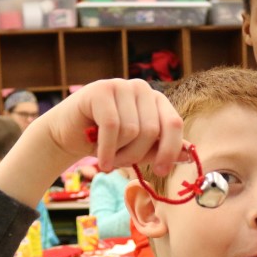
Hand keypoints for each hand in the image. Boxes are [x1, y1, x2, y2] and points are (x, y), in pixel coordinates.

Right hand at [0, 78, 186, 210]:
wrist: (68, 135)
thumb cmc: (106, 143)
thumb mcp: (137, 149)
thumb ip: (161, 150)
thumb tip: (189, 155)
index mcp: (155, 101)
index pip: (173, 124)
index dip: (170, 150)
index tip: (161, 171)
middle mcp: (141, 88)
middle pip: (151, 130)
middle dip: (136, 156)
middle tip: (120, 165)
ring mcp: (120, 85)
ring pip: (132, 131)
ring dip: (119, 153)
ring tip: (108, 157)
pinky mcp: (100, 90)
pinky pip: (113, 127)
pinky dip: (107, 150)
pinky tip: (101, 160)